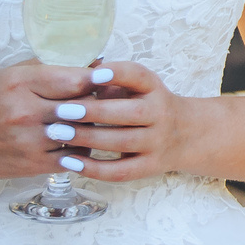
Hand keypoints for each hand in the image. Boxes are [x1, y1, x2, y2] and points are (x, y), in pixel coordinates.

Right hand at [0, 61, 103, 182]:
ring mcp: (29, 140)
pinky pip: (75, 156)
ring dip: (95, 127)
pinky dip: (84, 148)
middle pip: (83, 106)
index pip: (74, 79)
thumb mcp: (10, 75)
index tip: (111, 79)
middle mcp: (25, 111)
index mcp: (19, 83)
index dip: (98, 79)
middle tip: (113, 100)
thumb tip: (96, 62)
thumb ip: (51, 67)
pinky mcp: (33, 164)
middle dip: (101, 103)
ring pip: (83, 132)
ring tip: (100, 120)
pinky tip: (83, 141)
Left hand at [52, 61, 201, 182]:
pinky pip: (120, 171)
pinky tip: (69, 161)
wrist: (186, 135)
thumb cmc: (148, 106)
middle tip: (60, 111)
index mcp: (155, 90)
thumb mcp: (139, 88)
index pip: (140, 76)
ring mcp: (157, 143)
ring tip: (58, 133)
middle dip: (94, 111)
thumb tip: (78, 74)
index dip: (117, 73)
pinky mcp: (149, 167)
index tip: (92, 75)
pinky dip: (94, 169)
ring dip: (88, 138)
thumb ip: (113, 81)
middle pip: (131, 113)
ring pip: (123, 142)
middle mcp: (161, 114)